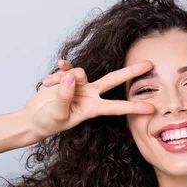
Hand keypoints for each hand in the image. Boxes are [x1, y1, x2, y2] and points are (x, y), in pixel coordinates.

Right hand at [24, 59, 155, 141]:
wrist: (34, 118)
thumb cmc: (47, 122)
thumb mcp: (56, 114)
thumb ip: (64, 96)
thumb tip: (70, 77)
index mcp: (92, 108)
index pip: (116, 107)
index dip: (134, 107)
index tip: (152, 108)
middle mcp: (90, 95)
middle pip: (114, 80)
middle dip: (131, 72)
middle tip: (150, 64)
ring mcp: (79, 85)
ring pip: (80, 72)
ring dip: (63, 78)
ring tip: (47, 86)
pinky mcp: (67, 78)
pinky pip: (68, 68)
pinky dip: (60, 69)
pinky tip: (56, 68)